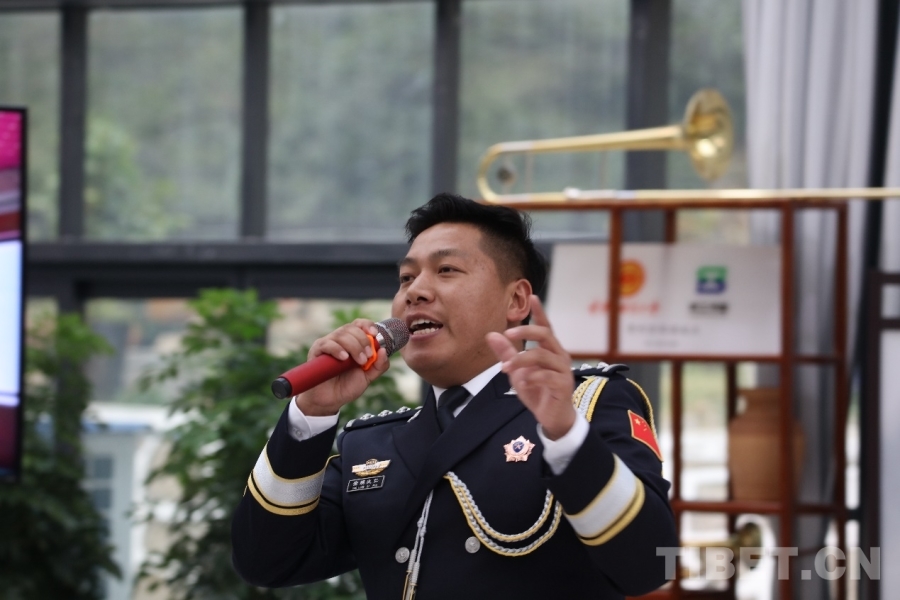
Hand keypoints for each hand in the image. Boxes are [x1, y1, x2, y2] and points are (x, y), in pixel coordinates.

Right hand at [295, 319, 389, 416]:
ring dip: (353, 346)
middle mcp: (340, 340)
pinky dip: (337, 349)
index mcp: (353, 342)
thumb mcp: (368, 377)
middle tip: (367, 357)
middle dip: (363, 341)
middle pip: (351, 328)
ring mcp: (327, 344)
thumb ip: (379, 365)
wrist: (331, 400)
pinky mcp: (316, 352)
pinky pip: (326, 344)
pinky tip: (344, 358)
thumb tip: (383, 350)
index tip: (374, 334)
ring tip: (358, 362)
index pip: (359, 324)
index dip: (367, 325)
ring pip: (341, 335)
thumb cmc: (347, 386)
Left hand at [485, 295, 575, 439]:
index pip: (546, 327)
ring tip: (505, 368)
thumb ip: (506, 353)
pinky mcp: (563, 385)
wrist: (552, 417)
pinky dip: (531, 378)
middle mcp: (559, 356)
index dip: (540, 312)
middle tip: (508, 335)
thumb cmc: (537, 390)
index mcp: (549, 350)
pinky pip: (547, 376)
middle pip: (545, 334)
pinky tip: (522, 383)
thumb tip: (491, 334)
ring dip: (521, 360)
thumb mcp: (517, 371)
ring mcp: (563, 370)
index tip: (533, 296)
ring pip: (542, 355)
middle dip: (526, 331)